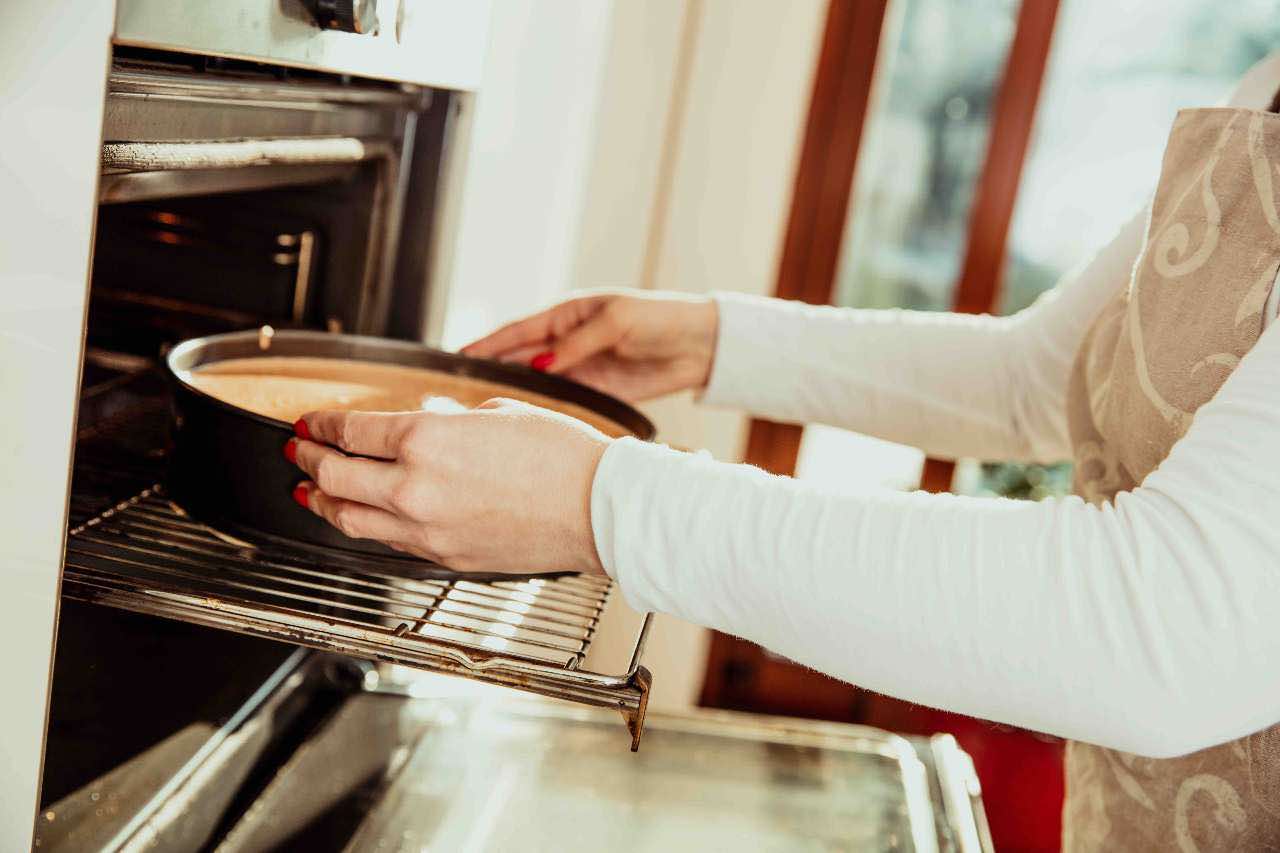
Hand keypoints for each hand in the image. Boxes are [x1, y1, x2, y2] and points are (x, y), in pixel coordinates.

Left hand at [285, 399, 610, 574]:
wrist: (596, 507)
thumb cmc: (560, 456)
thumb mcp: (496, 413)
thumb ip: (448, 423)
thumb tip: (430, 429)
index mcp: (424, 441)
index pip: (350, 432)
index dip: (322, 425)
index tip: (311, 422)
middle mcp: (414, 488)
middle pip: (336, 476)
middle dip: (309, 459)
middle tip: (297, 450)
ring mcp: (426, 530)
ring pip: (350, 519)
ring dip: (322, 501)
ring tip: (308, 491)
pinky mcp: (443, 557)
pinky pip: (388, 542)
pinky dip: (366, 527)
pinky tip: (362, 517)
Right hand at [461, 290, 717, 402]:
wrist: (701, 345)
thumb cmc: (659, 319)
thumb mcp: (616, 322)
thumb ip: (577, 344)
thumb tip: (540, 364)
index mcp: (567, 314)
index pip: (516, 331)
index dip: (487, 345)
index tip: (457, 358)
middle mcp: (567, 341)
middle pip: (519, 359)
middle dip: (491, 372)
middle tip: (457, 391)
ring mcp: (580, 367)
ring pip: (537, 383)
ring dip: (513, 395)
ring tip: (481, 412)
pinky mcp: (597, 391)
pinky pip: (562, 401)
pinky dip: (543, 411)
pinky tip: (523, 423)